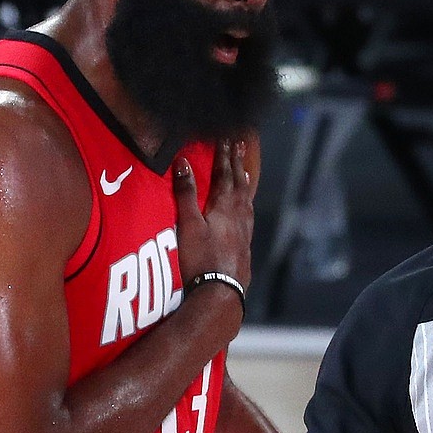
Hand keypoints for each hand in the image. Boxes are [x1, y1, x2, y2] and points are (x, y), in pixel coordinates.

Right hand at [174, 138, 255, 291]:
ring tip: (245, 173)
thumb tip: (183, 162)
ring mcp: (245, 234)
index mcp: (225, 208)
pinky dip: (247, 206)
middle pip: (239, 185)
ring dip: (244, 184)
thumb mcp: (189, 224)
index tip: (227, 139)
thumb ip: (186, 194)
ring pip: (247, 202)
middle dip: (237, 164)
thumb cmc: (201, 259)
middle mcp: (239, 217)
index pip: (225, 176)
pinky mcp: (245, 249)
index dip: (224, 156)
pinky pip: (248, 218)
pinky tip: (245, 213)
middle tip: (239, 147)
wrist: (220, 293)